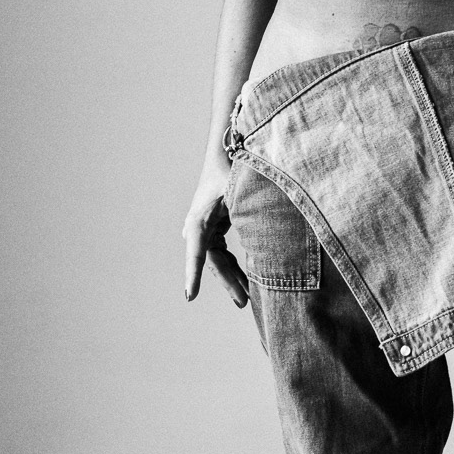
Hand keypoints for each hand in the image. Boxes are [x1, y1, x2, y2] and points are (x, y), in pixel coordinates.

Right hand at [183, 161, 248, 307]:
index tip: (190, 296)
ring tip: (248, 298)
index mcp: (200, 220)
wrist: (224, 151)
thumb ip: (248, 216)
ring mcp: (203, 228)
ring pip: (218, 260)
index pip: (197, 252)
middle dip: (229, 282)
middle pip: (213, 261)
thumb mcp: (241, 193)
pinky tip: (248, 281)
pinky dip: (234, 266)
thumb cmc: (233, 168)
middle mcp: (197, 227)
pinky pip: (222, 253)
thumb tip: (263, 245)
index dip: (194, 275)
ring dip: (233, 276)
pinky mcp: (212, 228)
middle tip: (244, 302)